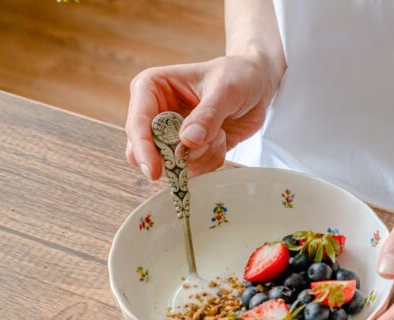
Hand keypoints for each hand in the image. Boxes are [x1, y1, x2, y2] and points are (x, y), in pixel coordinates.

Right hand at [125, 54, 280, 178]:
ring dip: (200, 158)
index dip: (143, 149)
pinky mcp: (186, 150)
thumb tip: (187, 141)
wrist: (257, 84)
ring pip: (169, 166)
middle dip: (175, 157)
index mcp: (151, 88)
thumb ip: (207, 115)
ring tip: (220, 134)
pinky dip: (209, 161)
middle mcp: (154, 113)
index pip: (137, 123)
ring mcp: (169, 135)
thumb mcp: (226, 89)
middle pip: (143, 151)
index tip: (155, 171)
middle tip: (203, 147)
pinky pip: (190, 171)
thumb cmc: (238, 75)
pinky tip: (221, 140)